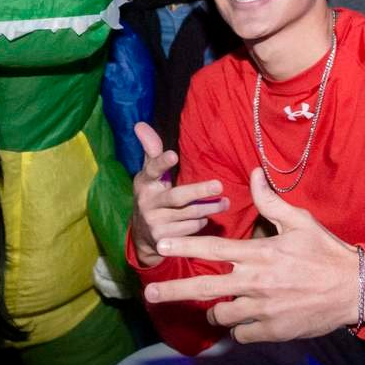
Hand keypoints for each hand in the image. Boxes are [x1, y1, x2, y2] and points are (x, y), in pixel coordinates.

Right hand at [130, 122, 225, 269]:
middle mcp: (146, 203)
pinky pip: (190, 229)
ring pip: (188, 214)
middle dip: (198, 191)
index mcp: (144, 182)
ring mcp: (154, 223)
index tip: (173, 154)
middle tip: (219, 185)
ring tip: (224, 203)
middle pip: (177, 196)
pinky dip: (199, 222)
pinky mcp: (163, 240)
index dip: (162, 163)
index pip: (152, 169)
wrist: (142, 236)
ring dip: (209, 208)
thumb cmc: (152, 195)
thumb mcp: (148, 174)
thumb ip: (150, 150)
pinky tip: (204, 218)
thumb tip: (140, 124)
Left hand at [145, 169, 364, 342]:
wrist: (355, 290)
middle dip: (175, 290)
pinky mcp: (273, 331)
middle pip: (206, 288)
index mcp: (259, 254)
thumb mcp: (300, 221)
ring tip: (215, 308)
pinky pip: (242, 334)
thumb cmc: (326, 252)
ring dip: (215, 312)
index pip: (213, 249)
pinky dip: (239, 328)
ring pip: (222, 315)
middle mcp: (256, 282)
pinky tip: (245, 320)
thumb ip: (271, 202)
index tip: (161, 244)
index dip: (185, 245)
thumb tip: (253, 173)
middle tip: (151, 294)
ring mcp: (263, 310)